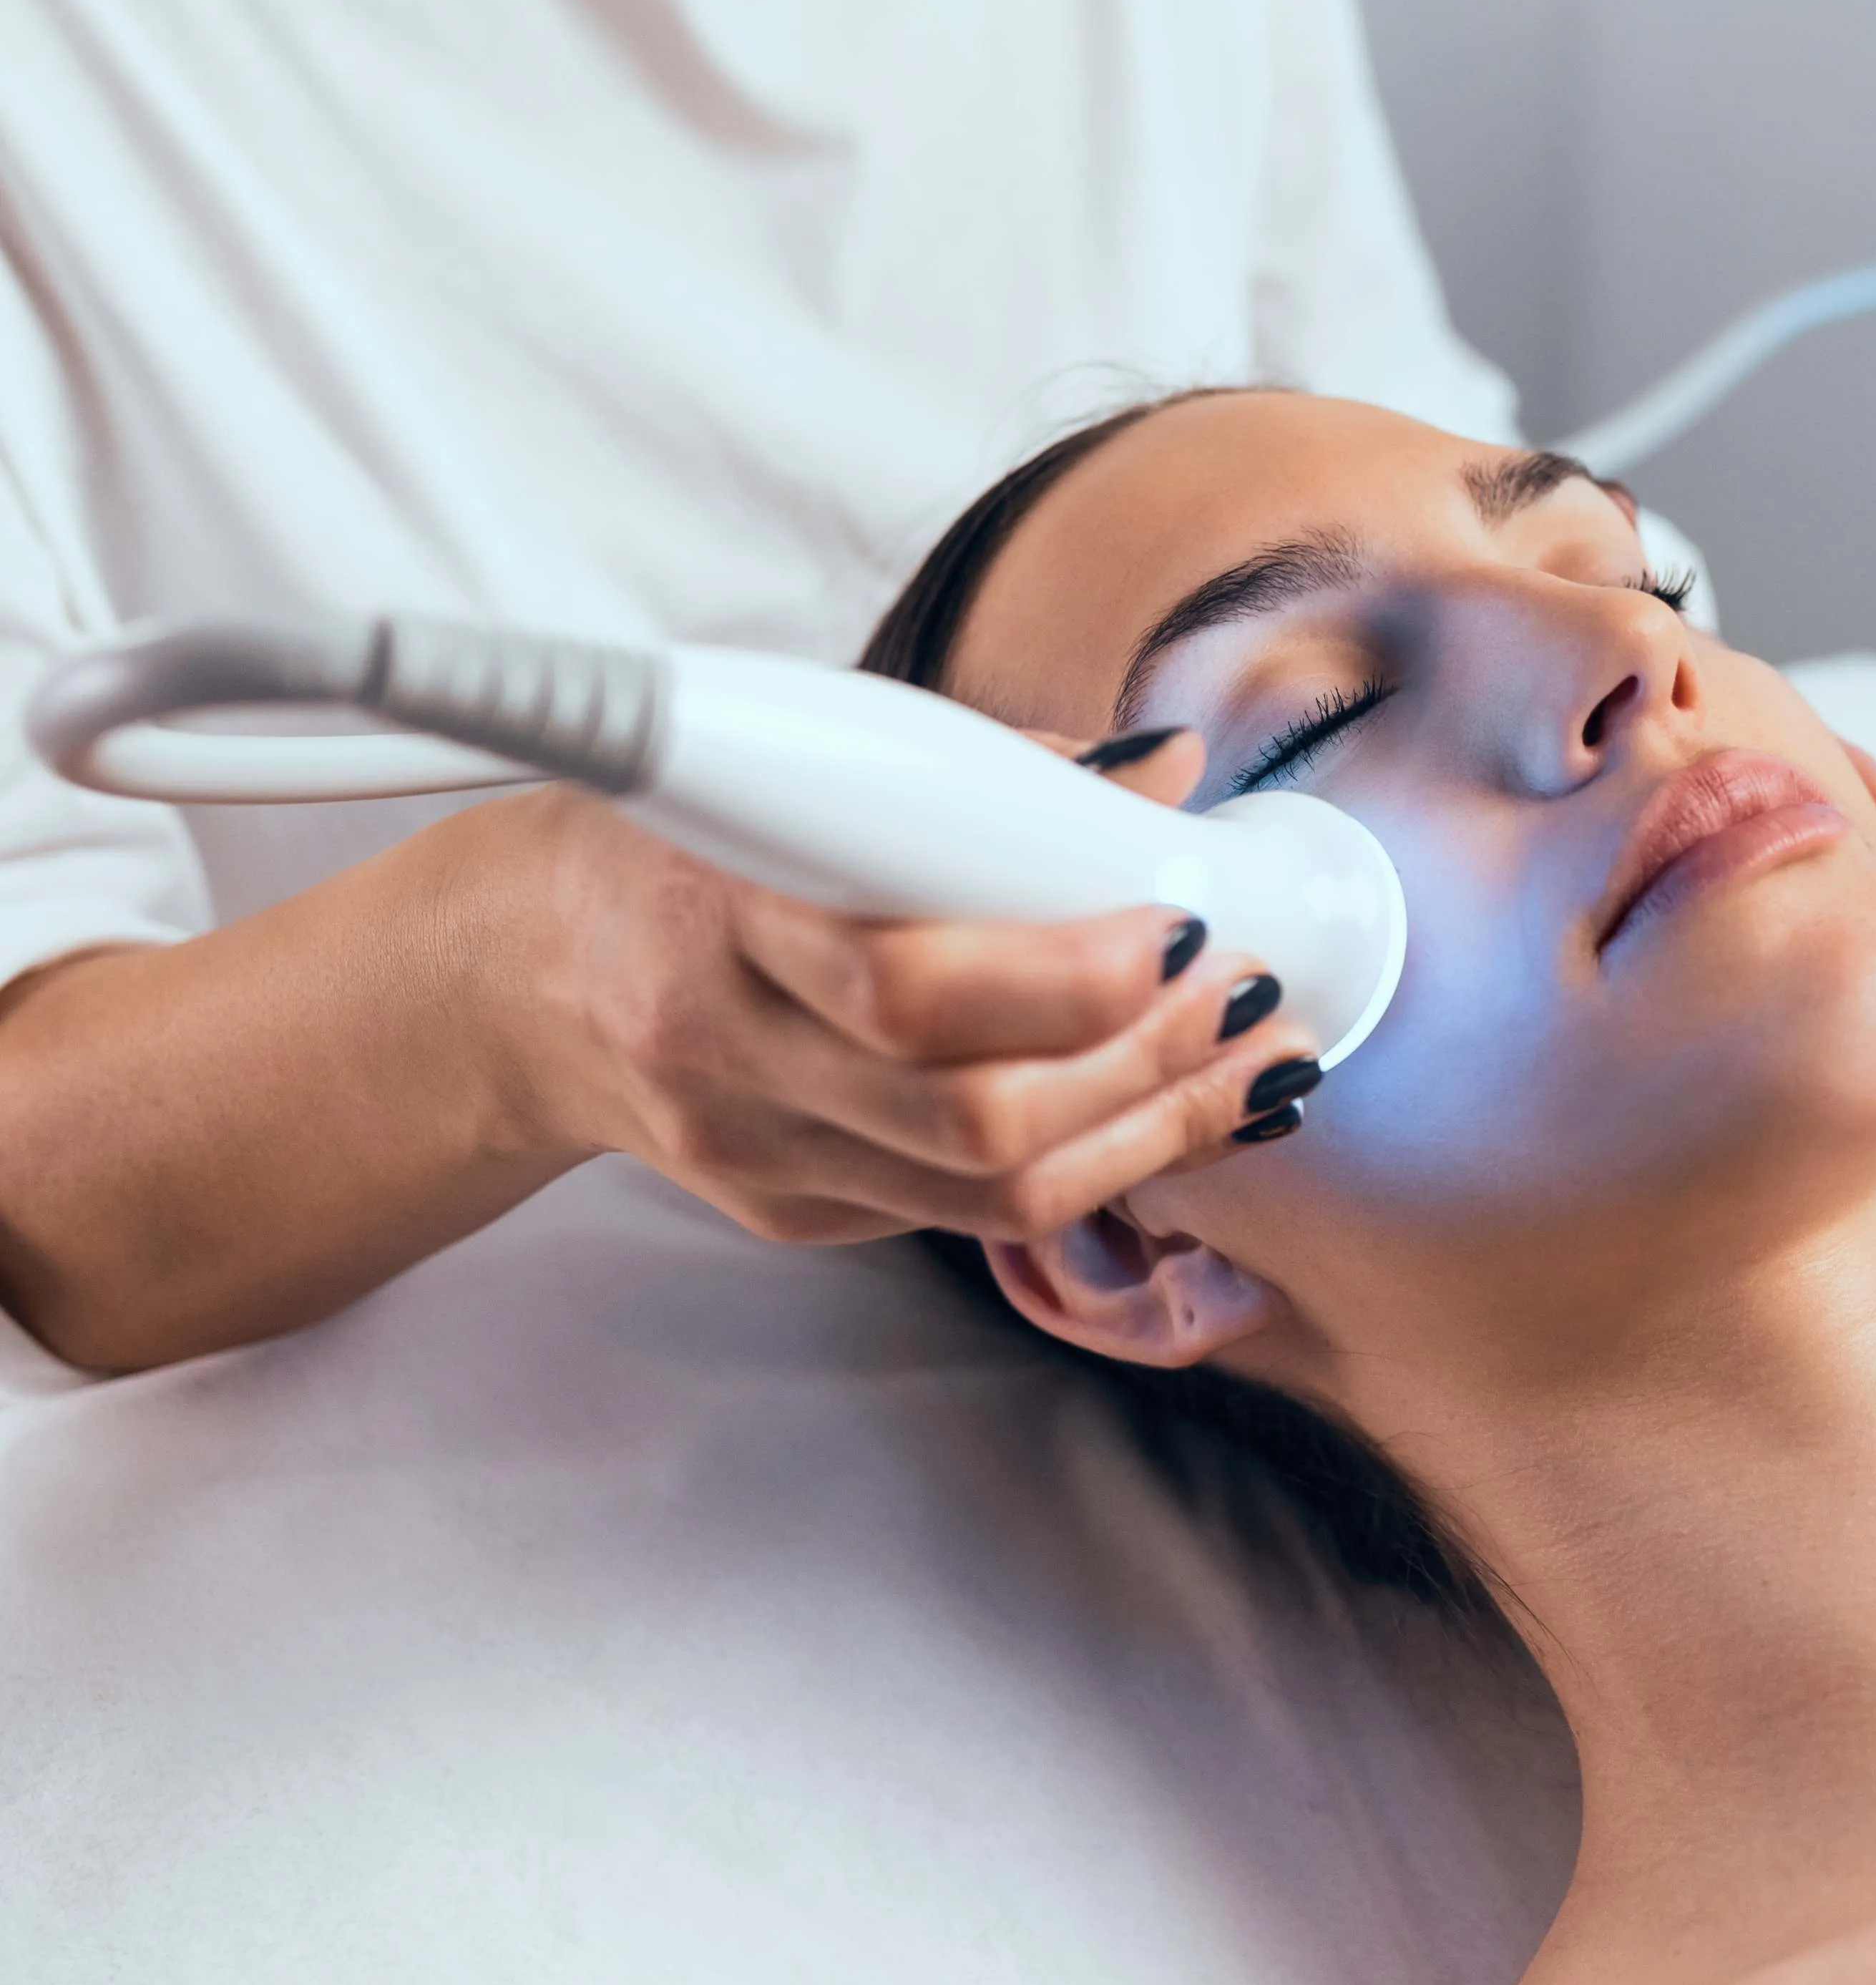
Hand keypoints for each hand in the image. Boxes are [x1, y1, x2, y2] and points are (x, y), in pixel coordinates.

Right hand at [478, 729, 1325, 1246]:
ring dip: (1154, 1131)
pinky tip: (1174, 1113)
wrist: (516, 975)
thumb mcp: (799, 765)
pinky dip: (1097, 1167)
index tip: (1183, 924)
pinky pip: (973, 1219)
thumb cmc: (682, 845)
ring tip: (1251, 1069)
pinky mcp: (790, 1213)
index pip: (905, 984)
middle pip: (974, 1114)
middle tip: (1250, 998)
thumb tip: (1164, 770)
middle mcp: (728, 1053)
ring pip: (994, 1194)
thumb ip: (981, 773)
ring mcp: (758, 1153)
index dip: (1066, 975)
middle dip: (1147, 1063)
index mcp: (719, 914)